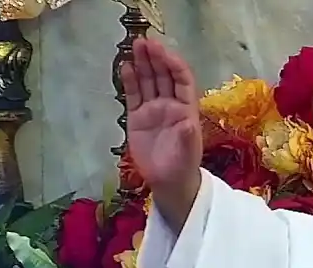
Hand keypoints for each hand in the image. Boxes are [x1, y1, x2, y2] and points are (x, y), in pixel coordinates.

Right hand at [120, 37, 201, 190]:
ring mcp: (153, 109)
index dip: (174, 64)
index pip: (182, 80)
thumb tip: (188, 123)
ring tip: (135, 45)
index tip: (163, 52)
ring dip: (143, 63)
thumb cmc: (182, 166)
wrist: (168, 182)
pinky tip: (125, 66)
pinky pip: (133, 94)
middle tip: (145, 41)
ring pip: (148, 81)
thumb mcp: (187, 153)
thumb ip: (187, 137)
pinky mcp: (137, 117)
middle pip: (163, 75)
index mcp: (186, 109)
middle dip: (156, 58)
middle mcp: (170, 104)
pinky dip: (130, 80)